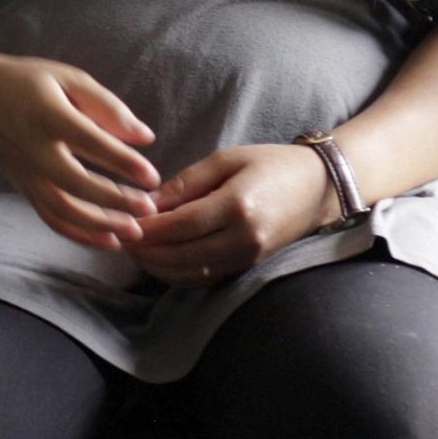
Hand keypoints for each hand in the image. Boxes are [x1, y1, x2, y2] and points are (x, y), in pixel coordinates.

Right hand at [0, 54, 160, 249]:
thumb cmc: (29, 83)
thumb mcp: (68, 78)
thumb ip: (106, 106)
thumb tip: (145, 138)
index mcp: (47, 115)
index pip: (89, 142)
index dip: (122, 161)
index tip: (152, 176)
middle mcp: (33, 149)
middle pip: (75, 183)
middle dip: (115, 200)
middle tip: (150, 207)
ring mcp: (25, 173)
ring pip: (62, 209)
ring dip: (100, 224)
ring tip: (135, 230)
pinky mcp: (23, 188)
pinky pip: (51, 218)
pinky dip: (79, 235)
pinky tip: (109, 240)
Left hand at [125, 144, 342, 286]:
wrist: (320, 189)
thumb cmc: (270, 164)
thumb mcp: (226, 160)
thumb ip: (186, 182)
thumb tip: (148, 202)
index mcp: (238, 206)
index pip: (181, 226)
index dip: (147, 229)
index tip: (121, 223)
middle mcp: (245, 239)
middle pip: (183, 255)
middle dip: (146, 252)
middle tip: (118, 239)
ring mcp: (250, 258)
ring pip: (192, 273)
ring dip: (158, 267)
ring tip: (132, 251)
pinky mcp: (251, 267)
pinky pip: (207, 279)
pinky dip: (178, 275)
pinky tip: (159, 262)